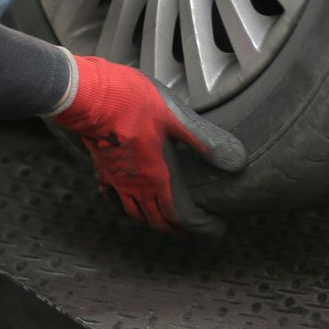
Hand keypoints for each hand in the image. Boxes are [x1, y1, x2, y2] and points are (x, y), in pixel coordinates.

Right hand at [50, 55, 246, 233]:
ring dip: (148, 220)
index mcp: (157, 177)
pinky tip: (123, 199)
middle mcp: (136, 185)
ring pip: (132, 212)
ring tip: (158, 221)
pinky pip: (112, 196)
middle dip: (171, 229)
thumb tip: (235, 160)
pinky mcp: (102, 168)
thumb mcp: (175, 118)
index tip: (209, 229)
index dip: (193, 227)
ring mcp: (117, 180)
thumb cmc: (132, 104)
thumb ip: (202, 140)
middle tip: (186, 231)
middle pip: (154, 219)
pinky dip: (121, 204)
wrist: (92, 97)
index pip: (176, 214)